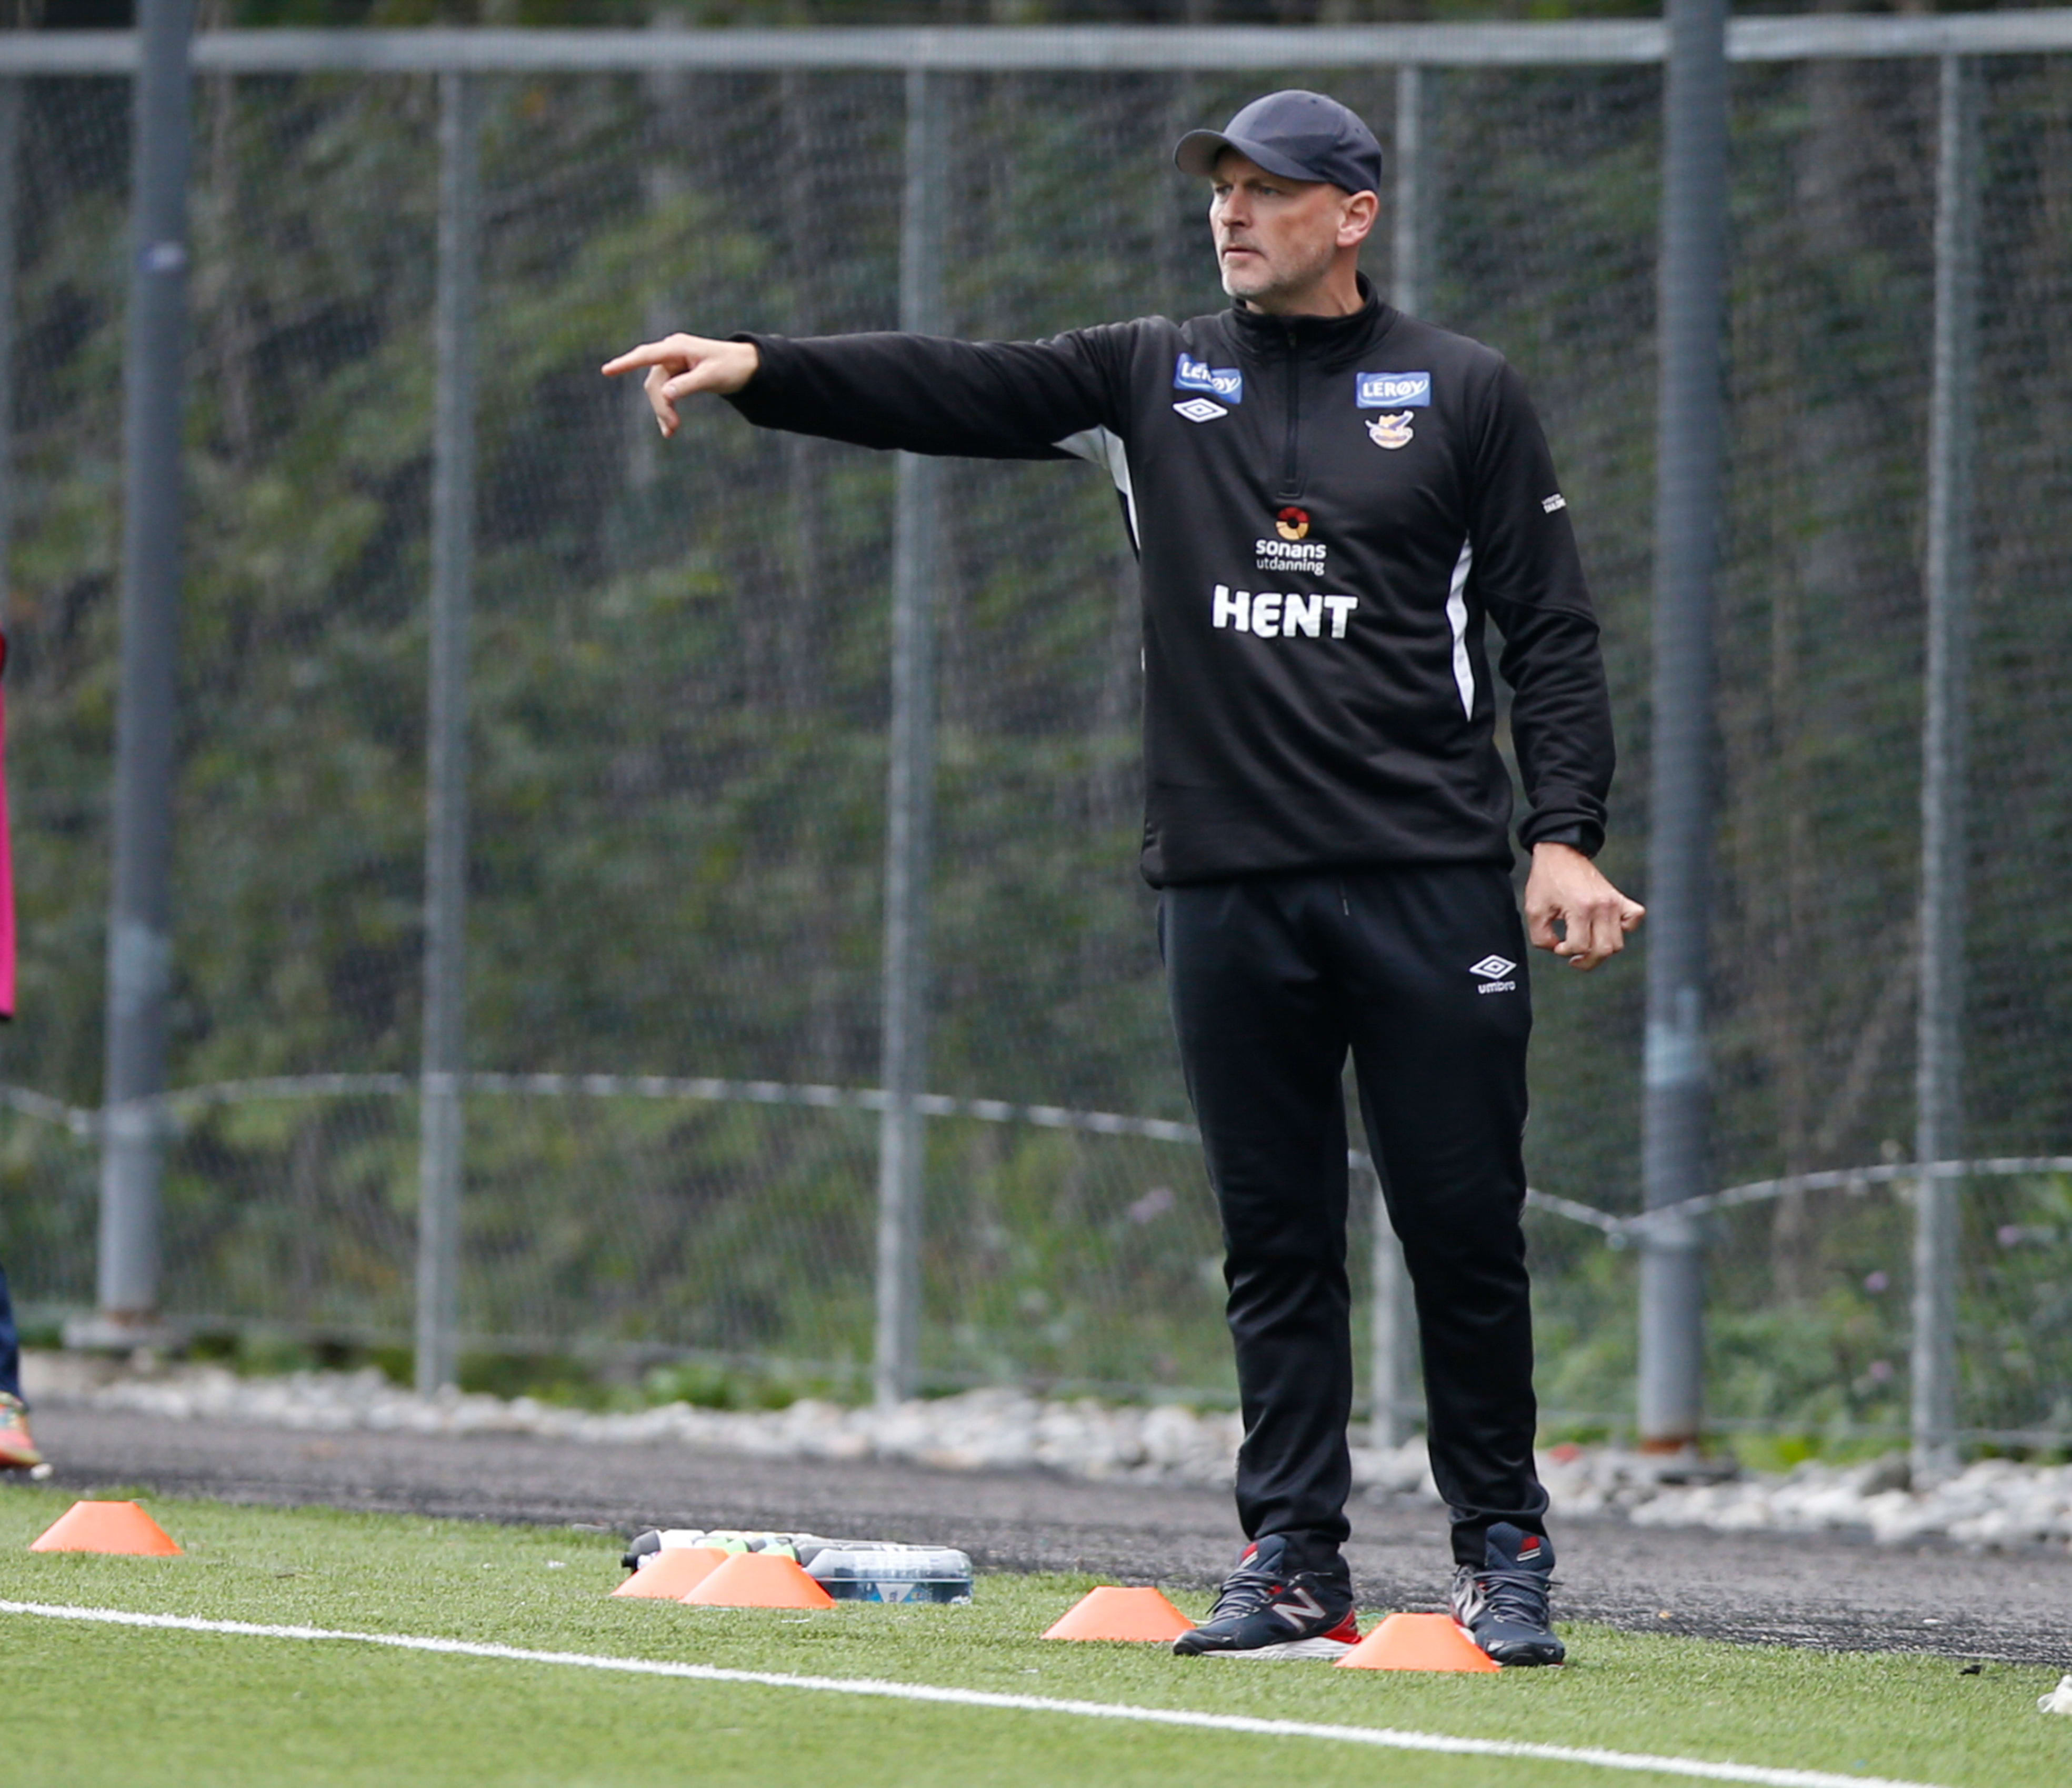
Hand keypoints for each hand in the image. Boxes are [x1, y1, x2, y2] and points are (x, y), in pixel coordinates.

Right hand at [600, 333, 759, 438]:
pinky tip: (669, 427)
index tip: (607, 370)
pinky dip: (666, 408)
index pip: (647, 355)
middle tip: (673, 429)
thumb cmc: (731, 367)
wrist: (746, 366)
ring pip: (657, 389)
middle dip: (660, 406)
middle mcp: (671, 352)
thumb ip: (689, 385)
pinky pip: (664, 392)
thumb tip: (666, 395)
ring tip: (672, 431)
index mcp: (678, 347)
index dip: (626, 363)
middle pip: (653, 381)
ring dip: (662, 411)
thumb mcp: (712, 377)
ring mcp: (672, 363)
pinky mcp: (675, 374)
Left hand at [1524, 842, 1643, 970]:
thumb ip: (1542, 938)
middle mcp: (1602, 906)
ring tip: (1586, 944)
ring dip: (1601, 949)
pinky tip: (1606, 929)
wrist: (1559, 853)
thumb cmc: (1546, 879)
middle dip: (1586, 959)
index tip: (1558, 945)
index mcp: (1580, 908)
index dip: (1566, 952)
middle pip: (1604, 950)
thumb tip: (1558, 950)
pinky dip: (1624, 929)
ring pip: (1618, 942)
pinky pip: (1633, 919)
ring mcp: (1614, 902)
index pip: (1581, 946)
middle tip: (1572, 955)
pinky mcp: (1619, 897)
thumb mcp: (1534, 911)